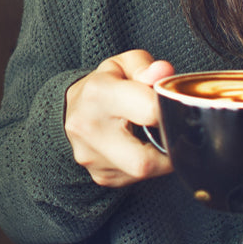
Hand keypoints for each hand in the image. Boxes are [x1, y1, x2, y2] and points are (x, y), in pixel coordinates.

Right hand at [64, 50, 176, 186]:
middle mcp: (89, 130)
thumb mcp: (122, 66)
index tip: (170, 105)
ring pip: (143, 172)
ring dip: (157, 157)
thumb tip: (163, 73)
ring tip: (150, 137)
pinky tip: (136, 148)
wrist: (71, 112)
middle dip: (167, 148)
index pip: (150, 111)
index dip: (169, 108)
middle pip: (145, 160)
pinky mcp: (100, 175)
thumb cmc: (104, 87)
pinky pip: (135, 177)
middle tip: (169, 131)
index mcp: (99, 95)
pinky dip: (144, 164)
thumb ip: (145, 67)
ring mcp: (91, 157)